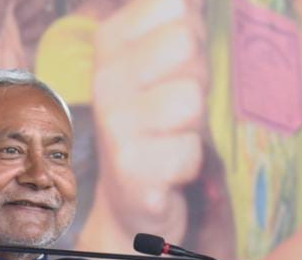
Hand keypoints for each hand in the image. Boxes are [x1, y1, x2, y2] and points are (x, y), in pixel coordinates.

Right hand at [90, 0, 207, 242]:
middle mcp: (105, 79)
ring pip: (191, 100)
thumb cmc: (159, 119)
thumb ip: (181, 16)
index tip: (173, 67)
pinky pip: (190, 151)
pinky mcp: (131, 171)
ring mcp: (115, 125)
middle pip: (186, 45)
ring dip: (194, 125)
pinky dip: (189, 164)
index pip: (176, 5)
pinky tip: (168, 169)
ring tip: (172, 136)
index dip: (192, 37)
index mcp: (111, 42)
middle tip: (177, 108)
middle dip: (196, 79)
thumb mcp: (167, 58)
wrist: (133, 198)